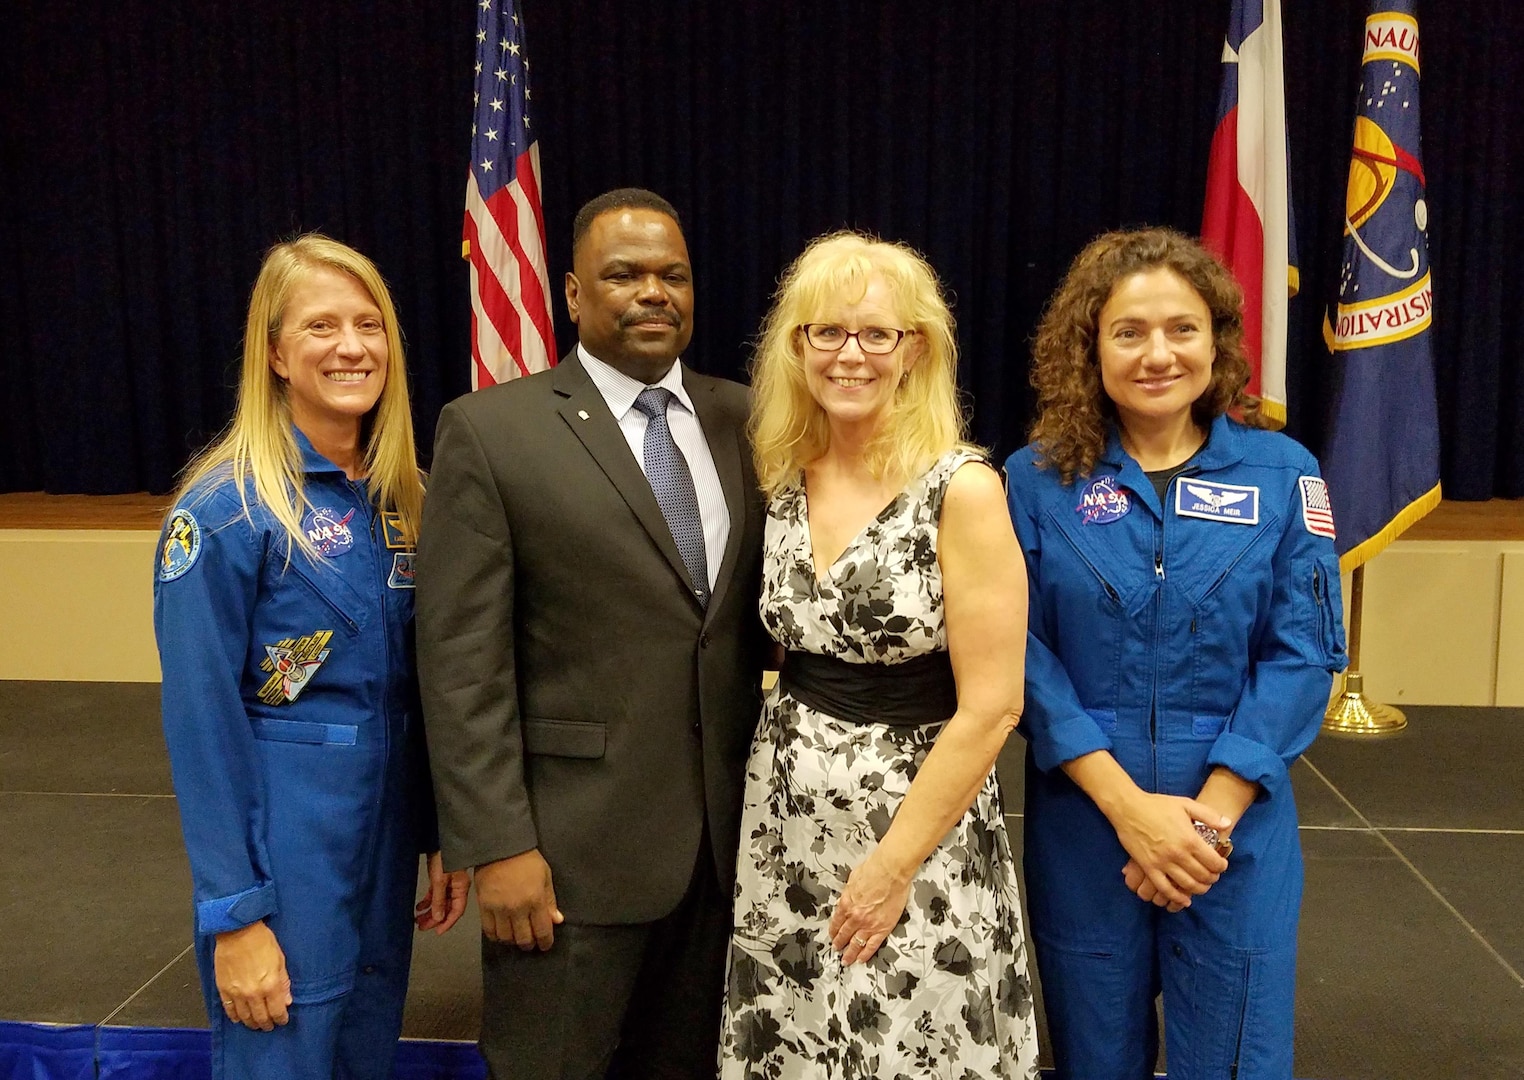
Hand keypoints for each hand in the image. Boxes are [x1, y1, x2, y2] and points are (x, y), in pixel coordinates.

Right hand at [213, 921, 291, 1030]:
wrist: (237, 931)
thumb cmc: (261, 940)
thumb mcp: (280, 959)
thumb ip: (284, 982)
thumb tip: (287, 999)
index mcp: (270, 985)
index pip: (277, 1011)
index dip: (280, 1018)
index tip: (282, 1020)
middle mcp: (253, 993)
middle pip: (260, 1018)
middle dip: (266, 1024)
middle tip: (269, 1026)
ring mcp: (236, 993)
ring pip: (244, 1017)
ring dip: (251, 1023)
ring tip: (256, 1025)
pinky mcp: (223, 989)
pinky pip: (229, 1009)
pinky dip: (234, 1017)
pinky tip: (239, 1019)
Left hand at [416, 851, 470, 934]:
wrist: (439, 840)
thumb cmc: (443, 859)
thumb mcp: (440, 881)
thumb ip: (439, 900)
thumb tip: (438, 918)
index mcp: (461, 889)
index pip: (457, 911)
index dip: (448, 922)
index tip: (437, 932)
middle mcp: (456, 888)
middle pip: (447, 908)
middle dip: (435, 919)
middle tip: (422, 928)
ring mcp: (448, 884)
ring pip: (440, 903)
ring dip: (430, 912)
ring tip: (418, 920)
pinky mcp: (440, 879)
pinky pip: (434, 895)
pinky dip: (427, 902)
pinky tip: (419, 907)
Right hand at [475, 849, 562, 950]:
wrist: (500, 847)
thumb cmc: (526, 859)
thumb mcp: (545, 876)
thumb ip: (550, 901)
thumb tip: (557, 920)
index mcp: (535, 900)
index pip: (542, 930)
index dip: (545, 942)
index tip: (545, 944)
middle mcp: (517, 908)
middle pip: (524, 938)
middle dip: (530, 944)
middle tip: (531, 942)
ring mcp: (499, 909)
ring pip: (506, 938)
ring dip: (513, 941)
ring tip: (516, 937)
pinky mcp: (484, 907)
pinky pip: (489, 931)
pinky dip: (496, 936)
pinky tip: (501, 934)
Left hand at [828, 851, 912, 965]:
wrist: (891, 870)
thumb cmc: (875, 870)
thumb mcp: (853, 880)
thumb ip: (849, 893)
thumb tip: (847, 898)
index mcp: (846, 904)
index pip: (836, 922)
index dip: (833, 931)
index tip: (833, 936)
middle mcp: (855, 917)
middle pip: (844, 935)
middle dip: (839, 944)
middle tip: (837, 949)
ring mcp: (869, 924)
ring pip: (856, 944)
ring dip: (849, 954)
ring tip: (846, 960)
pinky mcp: (883, 928)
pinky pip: (872, 945)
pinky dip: (866, 954)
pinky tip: (861, 959)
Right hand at [1109, 792, 1230, 908]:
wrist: (1128, 808)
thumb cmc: (1157, 805)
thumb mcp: (1186, 804)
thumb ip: (1209, 815)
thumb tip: (1227, 824)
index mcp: (1190, 839)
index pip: (1214, 862)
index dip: (1221, 866)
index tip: (1221, 865)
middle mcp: (1178, 854)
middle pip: (1203, 876)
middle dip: (1212, 878)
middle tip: (1213, 876)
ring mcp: (1163, 863)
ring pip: (1187, 885)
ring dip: (1199, 889)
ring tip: (1201, 885)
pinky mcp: (1149, 868)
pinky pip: (1165, 889)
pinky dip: (1177, 897)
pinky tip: (1184, 899)